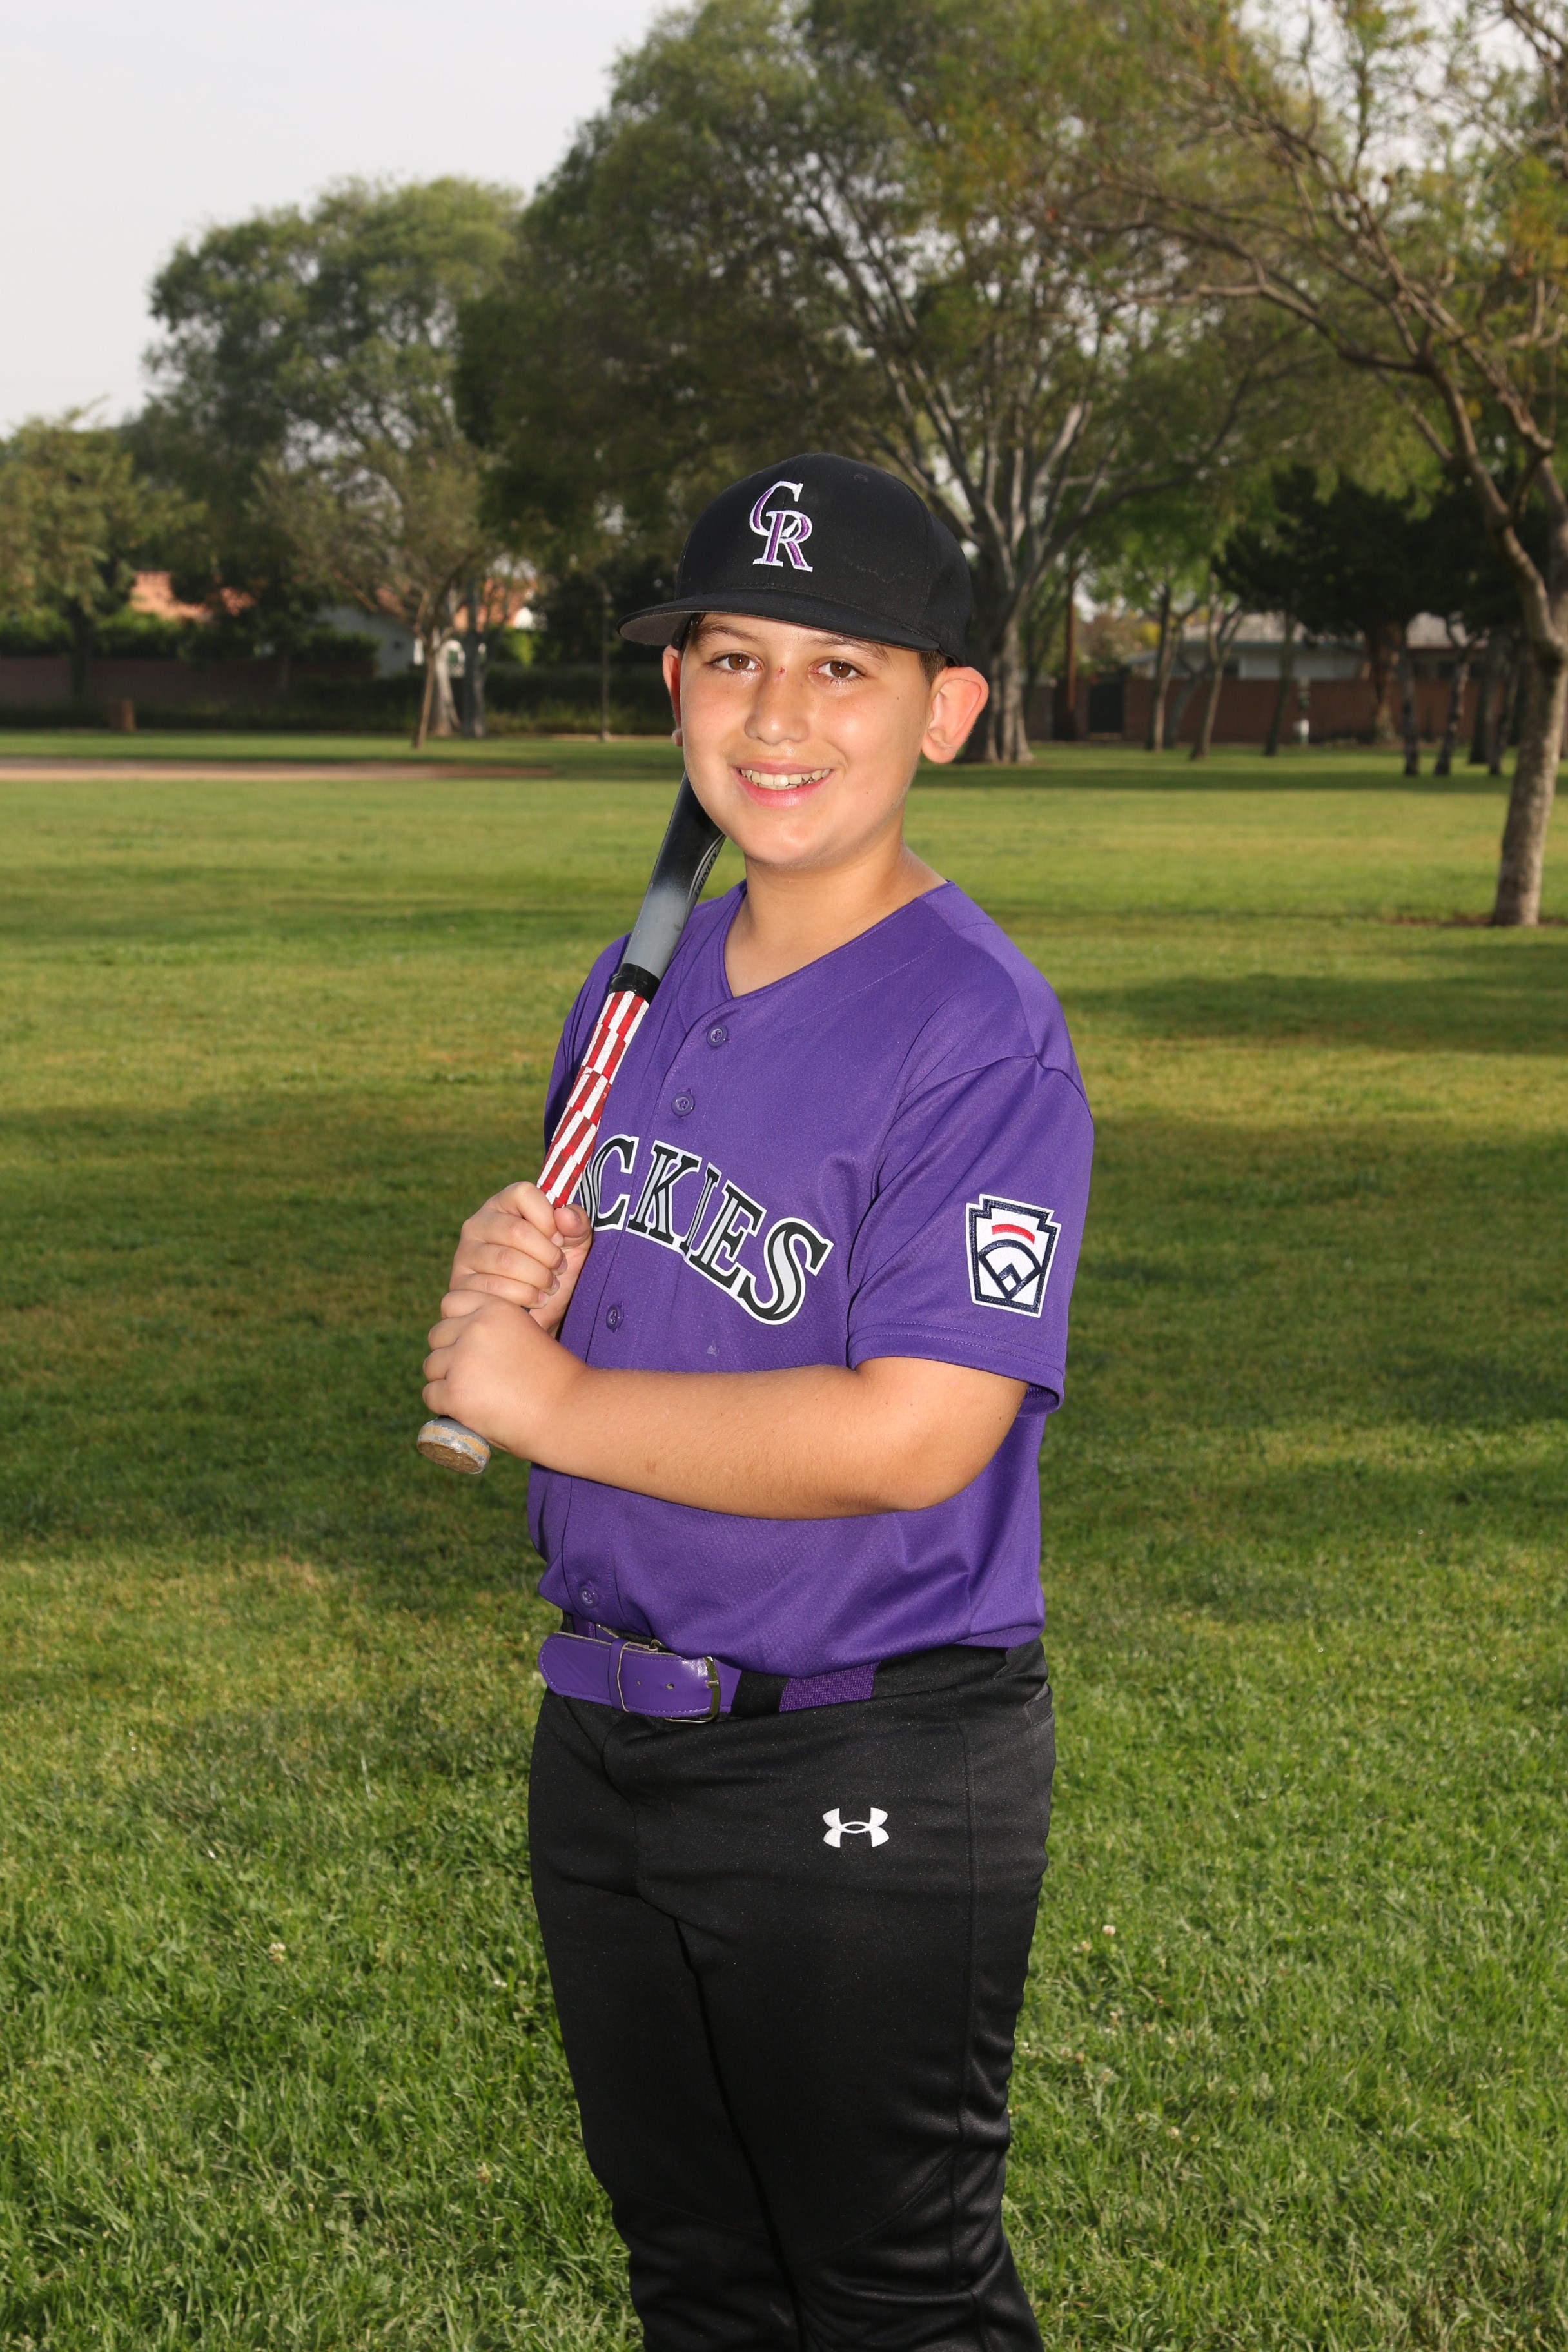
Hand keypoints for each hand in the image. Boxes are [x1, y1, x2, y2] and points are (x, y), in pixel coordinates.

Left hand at [422, 1291, 583, 1460]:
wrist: (569, 1412)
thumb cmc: (555, 1380)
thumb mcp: (528, 1336)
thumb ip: (498, 1332)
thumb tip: (466, 1343)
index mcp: (496, 1308)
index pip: (451, 1302)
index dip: (456, 1324)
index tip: (468, 1343)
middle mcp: (475, 1327)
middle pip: (437, 1336)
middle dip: (448, 1354)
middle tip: (471, 1376)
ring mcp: (462, 1359)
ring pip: (431, 1367)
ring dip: (444, 1380)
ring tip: (472, 1396)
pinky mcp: (454, 1391)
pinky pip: (430, 1395)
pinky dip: (443, 1406)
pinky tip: (465, 1411)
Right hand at [447, 1182, 593, 1335]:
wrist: (539, 1315)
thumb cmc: (553, 1271)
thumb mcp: (575, 1244)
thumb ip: (577, 1223)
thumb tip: (563, 1214)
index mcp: (504, 1205)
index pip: (523, 1193)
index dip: (548, 1218)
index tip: (560, 1239)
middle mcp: (478, 1223)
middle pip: (517, 1230)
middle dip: (548, 1255)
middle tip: (559, 1269)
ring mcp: (466, 1253)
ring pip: (507, 1261)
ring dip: (538, 1277)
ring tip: (550, 1286)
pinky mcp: (460, 1283)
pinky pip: (494, 1287)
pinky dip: (524, 1296)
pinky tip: (536, 1300)